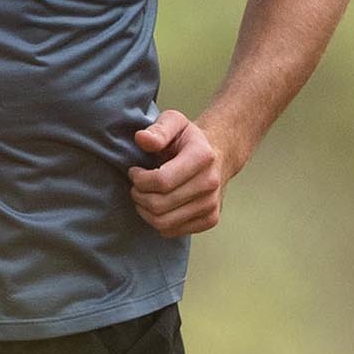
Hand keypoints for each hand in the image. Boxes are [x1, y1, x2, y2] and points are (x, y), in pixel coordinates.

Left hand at [129, 110, 226, 234]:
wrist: (218, 155)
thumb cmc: (189, 139)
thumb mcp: (174, 122)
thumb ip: (158, 130)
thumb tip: (142, 139)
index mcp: (202, 156)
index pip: (162, 181)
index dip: (140, 180)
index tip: (134, 172)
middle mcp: (210, 183)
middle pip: (160, 205)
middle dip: (139, 197)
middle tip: (136, 187)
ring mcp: (212, 204)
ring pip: (164, 222)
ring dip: (145, 211)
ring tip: (143, 196)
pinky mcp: (210, 219)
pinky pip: (173, 231)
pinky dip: (158, 222)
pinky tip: (157, 206)